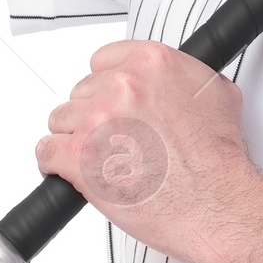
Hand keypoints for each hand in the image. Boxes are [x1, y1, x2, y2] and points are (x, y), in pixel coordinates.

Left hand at [36, 40, 257, 262]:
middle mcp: (122, 86)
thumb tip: (172, 80)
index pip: (103, 60)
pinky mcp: (79, 158)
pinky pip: (46, 152)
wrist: (215, 202)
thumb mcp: (217, 93)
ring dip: (76, 138)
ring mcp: (97, 121)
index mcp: (151, 63)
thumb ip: (184, 76)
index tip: (112, 102)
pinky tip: (71, 170)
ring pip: (61, 120)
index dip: (107, 85)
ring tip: (100, 158)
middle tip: (114, 138)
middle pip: (81, 91)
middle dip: (94, 115)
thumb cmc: (217, 158)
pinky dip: (54, 163)